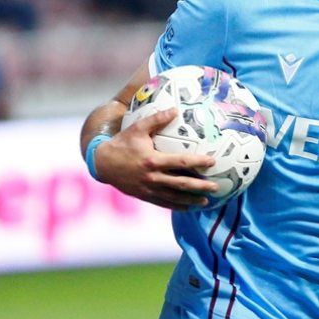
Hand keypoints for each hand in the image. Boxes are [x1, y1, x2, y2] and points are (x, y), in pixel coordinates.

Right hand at [94, 108, 218, 209]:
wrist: (102, 163)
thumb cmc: (122, 143)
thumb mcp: (137, 128)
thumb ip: (157, 119)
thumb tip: (175, 110)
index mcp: (152, 160)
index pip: (181, 162)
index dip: (198, 162)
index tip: (212, 161)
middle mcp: (152, 177)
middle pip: (181, 184)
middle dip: (200, 186)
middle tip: (215, 187)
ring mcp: (148, 189)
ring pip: (174, 197)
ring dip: (191, 200)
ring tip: (206, 201)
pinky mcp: (144, 196)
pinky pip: (164, 203)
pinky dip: (177, 206)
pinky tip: (188, 207)